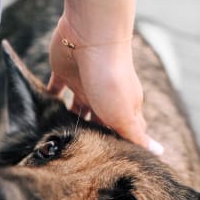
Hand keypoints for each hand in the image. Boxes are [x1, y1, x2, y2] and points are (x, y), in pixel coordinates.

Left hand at [47, 15, 162, 154]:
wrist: (92, 35)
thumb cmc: (111, 78)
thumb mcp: (124, 114)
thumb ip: (136, 135)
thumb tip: (159, 152)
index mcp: (122, 106)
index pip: (123, 131)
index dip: (117, 146)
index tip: (107, 164)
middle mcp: (104, 96)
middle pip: (97, 121)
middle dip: (89, 137)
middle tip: (76, 158)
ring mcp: (84, 83)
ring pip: (76, 108)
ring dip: (68, 121)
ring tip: (57, 142)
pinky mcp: (64, 72)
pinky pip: (54, 90)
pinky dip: (48, 100)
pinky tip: (40, 115)